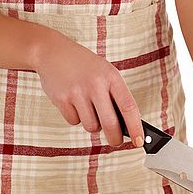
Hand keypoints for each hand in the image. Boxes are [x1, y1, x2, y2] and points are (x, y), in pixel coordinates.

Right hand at [34, 29, 143, 146]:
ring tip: (89, 109)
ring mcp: (77, 92)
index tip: (139, 142)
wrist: (52, 51)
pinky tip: (73, 103)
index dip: (136, 127)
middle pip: (110, 124)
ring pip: (91, 126)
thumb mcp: (106, 74)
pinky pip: (74, 122)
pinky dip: (76, 118)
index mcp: (112, 77)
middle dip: (115, 139)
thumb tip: (127, 128)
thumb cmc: (86, 67)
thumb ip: (117, 97)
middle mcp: (95, 84)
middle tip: (116, 142)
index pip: (129, 107)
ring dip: (92, 124)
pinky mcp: (61, 99)